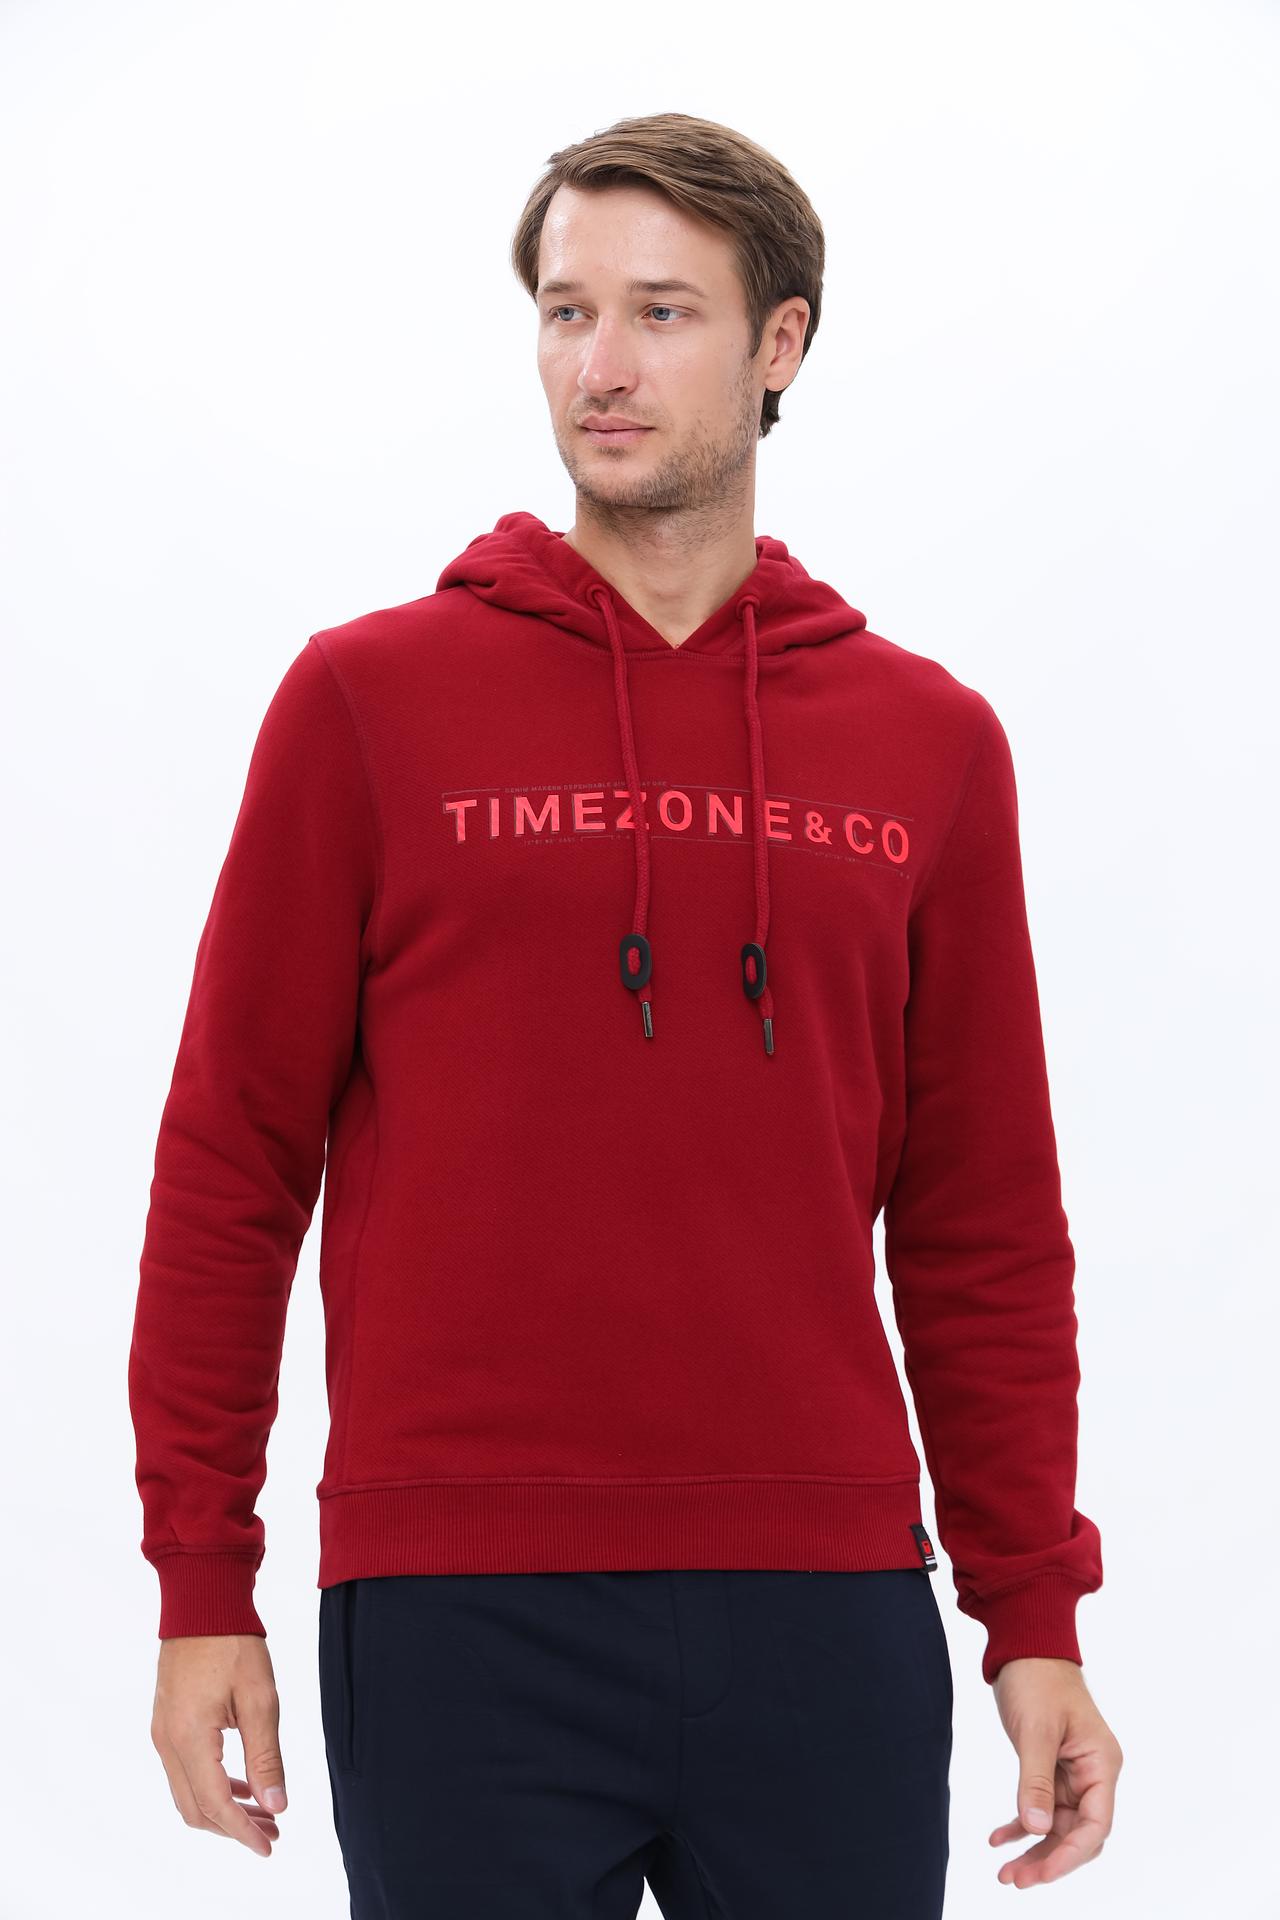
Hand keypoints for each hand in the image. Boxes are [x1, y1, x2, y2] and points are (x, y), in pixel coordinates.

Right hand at [149, 1633, 288, 1855]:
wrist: (202, 1602)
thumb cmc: (234, 1643)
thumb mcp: (260, 1698)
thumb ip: (266, 1756)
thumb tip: (276, 1805)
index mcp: (189, 1738)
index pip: (216, 1804)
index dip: (243, 1831)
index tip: (270, 1846)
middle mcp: (167, 1742)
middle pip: (196, 1808)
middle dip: (234, 1827)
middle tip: (272, 1831)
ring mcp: (163, 1733)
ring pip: (188, 1793)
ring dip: (224, 1809)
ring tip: (264, 1812)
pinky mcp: (166, 1723)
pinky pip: (185, 1771)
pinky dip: (212, 1786)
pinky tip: (242, 1784)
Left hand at [988, 1656, 1121, 1887]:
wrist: (1025, 1644)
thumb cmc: (1037, 1679)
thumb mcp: (1035, 1731)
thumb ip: (1036, 1781)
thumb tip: (1037, 1828)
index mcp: (1101, 1764)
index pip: (1095, 1826)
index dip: (1069, 1856)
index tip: (1039, 1875)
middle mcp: (1093, 1773)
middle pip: (1077, 1833)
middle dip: (1048, 1860)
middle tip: (1013, 1880)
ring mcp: (1073, 1772)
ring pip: (1058, 1826)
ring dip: (1033, 1848)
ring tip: (1004, 1872)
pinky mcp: (1051, 1767)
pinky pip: (1041, 1806)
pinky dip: (1021, 1823)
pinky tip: (998, 1839)